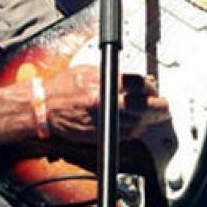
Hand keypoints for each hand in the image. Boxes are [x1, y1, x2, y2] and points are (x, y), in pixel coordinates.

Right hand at [40, 66, 168, 145]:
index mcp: (102, 84)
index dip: (151, 87)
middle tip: (164, 106)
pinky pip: (124, 135)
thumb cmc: (61, 88)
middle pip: (142, 106)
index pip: (137, 85)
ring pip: (136, 123)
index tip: (154, 88)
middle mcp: (104, 103)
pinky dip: (135, 131)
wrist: (42, 107)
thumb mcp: (87, 70)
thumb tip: (133, 79)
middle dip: (158, 107)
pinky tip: (139, 126)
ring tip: (155, 116)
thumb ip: (112, 75)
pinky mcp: (98, 135)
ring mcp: (102, 121)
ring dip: (148, 120)